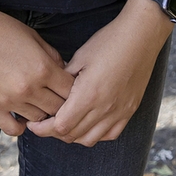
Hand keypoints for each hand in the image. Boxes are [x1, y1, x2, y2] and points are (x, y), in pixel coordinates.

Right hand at [0, 0, 75, 135]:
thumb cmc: (3, 30)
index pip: (71, 92)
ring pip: (38, 120)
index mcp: (43, 68)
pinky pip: (13, 129)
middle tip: (57, 99)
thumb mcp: (34, 37)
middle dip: (62, 104)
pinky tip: (21, 117)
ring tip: (39, 104)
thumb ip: (53, 58)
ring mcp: (10, 100)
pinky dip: (20, 126)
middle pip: (58, 109)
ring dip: (41, 113)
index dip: (75, 91)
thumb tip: (64, 74)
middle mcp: (29, 88)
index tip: (71, 89)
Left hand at [27, 0, 170, 145]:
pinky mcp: (129, 111)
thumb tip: (50, 92)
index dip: (43, 128)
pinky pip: (109, 135)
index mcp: (88, 95)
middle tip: (45, 122)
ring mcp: (119, 112)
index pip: (60, 126)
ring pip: (89, 139)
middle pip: (72, 135)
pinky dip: (95, 134)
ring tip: (65, 124)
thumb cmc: (108, 42)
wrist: (141, 36)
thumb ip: (64, 80)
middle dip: (54, 132)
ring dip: (73, 135)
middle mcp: (104, 108)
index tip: (34, 123)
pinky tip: (88, 124)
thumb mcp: (79, 57)